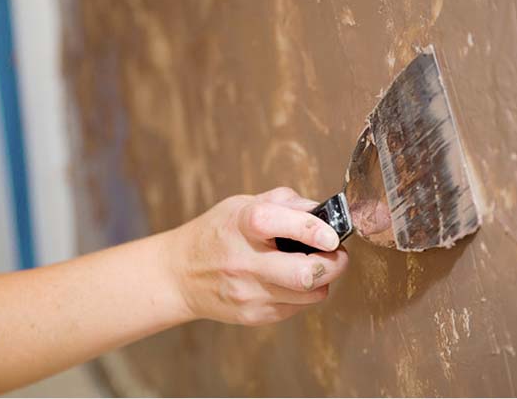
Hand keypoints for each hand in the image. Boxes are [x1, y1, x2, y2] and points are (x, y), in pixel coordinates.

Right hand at [165, 187, 348, 325]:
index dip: (314, 229)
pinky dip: (304, 293)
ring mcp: (249, 292)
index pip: (282, 224)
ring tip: (314, 266)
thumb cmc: (215, 235)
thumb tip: (323, 210)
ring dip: (323, 279)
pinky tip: (290, 280)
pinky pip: (297, 307)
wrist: (180, 276)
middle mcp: (245, 262)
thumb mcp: (241, 205)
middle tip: (337, 253)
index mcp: (242, 225)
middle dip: (334, 263)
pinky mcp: (254, 315)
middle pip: (305, 273)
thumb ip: (283, 202)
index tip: (331, 235)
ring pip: (309, 294)